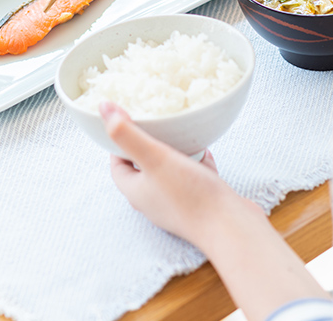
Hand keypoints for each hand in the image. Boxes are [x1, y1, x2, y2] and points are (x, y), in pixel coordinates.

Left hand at [102, 100, 255, 245]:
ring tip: (181, 132)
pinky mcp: (199, 203)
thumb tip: (102, 107)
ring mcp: (177, 204)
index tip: (127, 122)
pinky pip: (192, 178)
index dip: (119, 143)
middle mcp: (153, 200)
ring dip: (173, 152)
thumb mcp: (154, 157)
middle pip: (142, 167)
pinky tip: (205, 150)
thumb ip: (127, 133)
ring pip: (168, 171)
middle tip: (154, 123)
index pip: (117, 165)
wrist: (230, 226)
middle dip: (147, 144)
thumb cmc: (190, 195)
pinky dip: (196, 162)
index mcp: (136, 191)